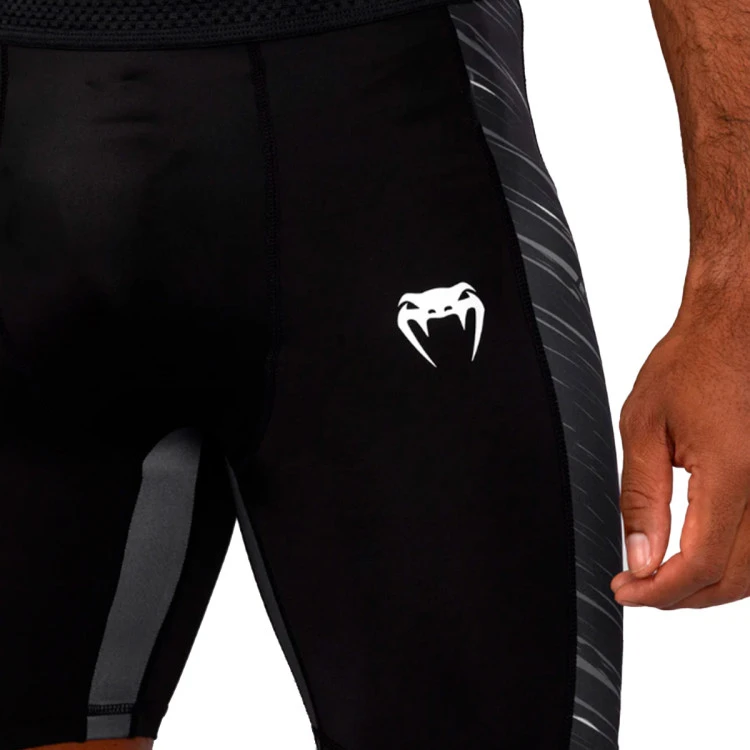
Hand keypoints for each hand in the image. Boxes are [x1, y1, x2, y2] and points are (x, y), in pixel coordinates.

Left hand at [611, 288, 749, 608]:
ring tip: (662, 582)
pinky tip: (701, 561)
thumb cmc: (690, 365)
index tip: (626, 589)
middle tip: (637, 590)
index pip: (703, 562)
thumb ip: (642, 498)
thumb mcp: (644, 427)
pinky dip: (735, 566)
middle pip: (735, 577)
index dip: (661, 589)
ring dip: (711, 588)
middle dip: (682, 597)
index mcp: (732, 473)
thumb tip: (641, 557)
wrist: (735, 330)